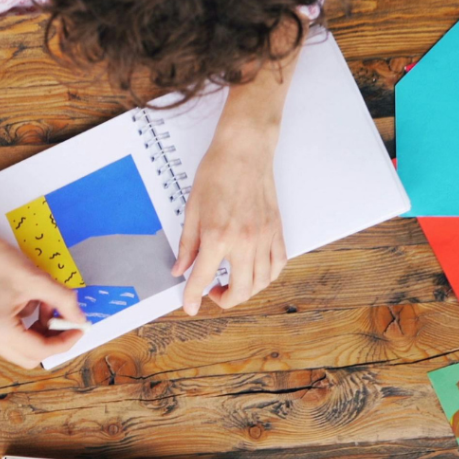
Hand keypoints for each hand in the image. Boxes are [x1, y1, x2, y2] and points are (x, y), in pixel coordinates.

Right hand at [0, 228, 89, 368]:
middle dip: (52, 341)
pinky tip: (32, 303)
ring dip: (40, 332)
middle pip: (30, 357)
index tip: (79, 328)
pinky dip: (29, 326)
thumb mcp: (37, 279)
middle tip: (65, 320)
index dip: (64, 342)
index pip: (39, 351)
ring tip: (46, 304)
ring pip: (23, 349)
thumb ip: (64, 301)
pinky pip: (14, 338)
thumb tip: (80, 320)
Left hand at [172, 117, 286, 313]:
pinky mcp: (277, 231)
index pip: (203, 278)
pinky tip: (255, 272)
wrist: (244, 151)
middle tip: (213, 292)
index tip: (190, 307)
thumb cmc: (217, 174)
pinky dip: (267, 276)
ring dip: (246, 291)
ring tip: (232, 283)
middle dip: (224, 300)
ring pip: (262, 282)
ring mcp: (264, 237)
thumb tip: (180, 269)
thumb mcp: (192, 210)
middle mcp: (244, 242)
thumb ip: (187, 245)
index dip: (193, 297)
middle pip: (240, 290)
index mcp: (217, 236)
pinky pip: (278, 264)